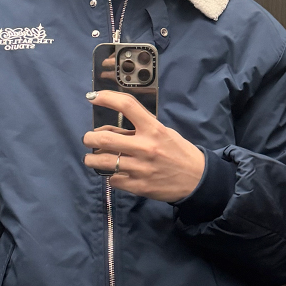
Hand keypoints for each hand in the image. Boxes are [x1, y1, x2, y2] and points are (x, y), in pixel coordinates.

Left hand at [83, 90, 204, 202]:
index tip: (92, 98)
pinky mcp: (139, 186)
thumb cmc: (178, 152)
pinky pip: (113, 180)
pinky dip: (111, 176)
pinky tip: (115, 174)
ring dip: (91, 159)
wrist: (197, 180)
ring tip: (91, 158)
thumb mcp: (162, 133)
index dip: (106, 98)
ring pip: (103, 162)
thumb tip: (106, 130)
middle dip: (89, 138)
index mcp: (153, 129)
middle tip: (88, 139)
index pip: (127, 106)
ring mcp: (141, 168)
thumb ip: (136, 130)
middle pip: (105, 139)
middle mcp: (145, 147)